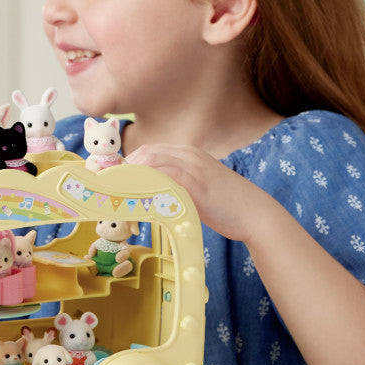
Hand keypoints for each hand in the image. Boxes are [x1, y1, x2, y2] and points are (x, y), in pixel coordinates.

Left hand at [125, 143, 268, 242]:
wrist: (256, 214)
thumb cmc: (224, 204)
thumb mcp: (194, 188)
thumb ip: (173, 184)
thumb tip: (146, 194)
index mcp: (186, 154)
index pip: (147, 151)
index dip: (126, 164)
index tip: (111, 180)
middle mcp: (188, 154)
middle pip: (144, 153)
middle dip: (123, 170)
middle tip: (108, 189)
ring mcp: (193, 166)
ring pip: (150, 161)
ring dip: (130, 177)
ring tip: (117, 195)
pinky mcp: (196, 181)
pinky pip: (163, 175)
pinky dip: (146, 184)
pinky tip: (136, 198)